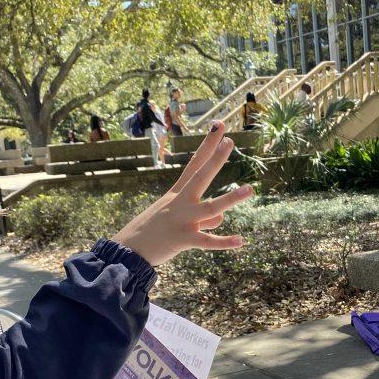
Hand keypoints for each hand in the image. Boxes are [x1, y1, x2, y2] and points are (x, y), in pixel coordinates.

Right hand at [113, 120, 251, 265]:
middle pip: (201, 177)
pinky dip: (224, 243)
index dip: (208, 145)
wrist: (129, 251)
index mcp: (178, 193)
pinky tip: (241, 241)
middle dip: (216, 159)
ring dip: (231, 199)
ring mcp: (182, 220)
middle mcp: (181, 203)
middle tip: (230, 142)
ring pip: (211, 208)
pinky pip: (207, 241)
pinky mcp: (183, 239)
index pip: (195, 164)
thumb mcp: (176, 218)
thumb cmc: (153, 232)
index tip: (219, 127)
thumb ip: (202, 216)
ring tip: (250, 189)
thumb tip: (220, 217)